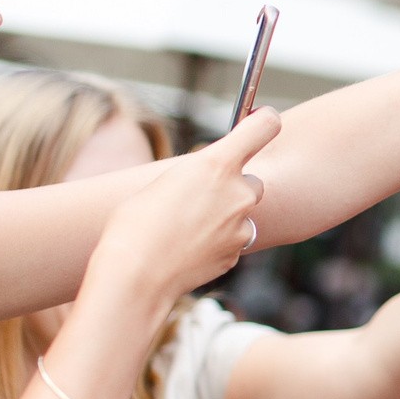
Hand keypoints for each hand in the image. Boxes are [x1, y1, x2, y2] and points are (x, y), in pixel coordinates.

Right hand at [92, 108, 277, 302]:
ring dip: (226, 218)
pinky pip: (233, 242)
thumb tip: (206, 181)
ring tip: (187, 229)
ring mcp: (241, 226)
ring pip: (243, 215)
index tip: (262, 122)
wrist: (136, 276)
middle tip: (201, 199)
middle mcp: (237, 192)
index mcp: (216, 164)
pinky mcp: (236, 254)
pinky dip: (217, 243)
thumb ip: (196, 177)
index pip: (264, 127)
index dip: (264, 122)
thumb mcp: (161, 184)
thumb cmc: (134, 225)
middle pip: (253, 181)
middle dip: (234, 188)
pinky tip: (189, 250)